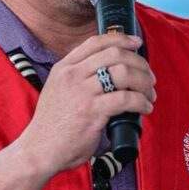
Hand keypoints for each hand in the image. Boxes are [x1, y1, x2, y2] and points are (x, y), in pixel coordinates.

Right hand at [16, 33, 155, 174]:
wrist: (39, 150)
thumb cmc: (52, 127)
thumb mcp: (58, 91)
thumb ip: (77, 79)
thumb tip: (109, 75)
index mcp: (64, 68)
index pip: (96, 42)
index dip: (121, 39)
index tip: (136, 43)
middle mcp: (72, 75)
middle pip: (115, 54)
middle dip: (139, 63)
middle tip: (149, 77)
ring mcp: (81, 92)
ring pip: (124, 73)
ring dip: (143, 82)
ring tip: (149, 95)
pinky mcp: (91, 112)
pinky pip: (125, 99)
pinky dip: (141, 102)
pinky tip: (145, 108)